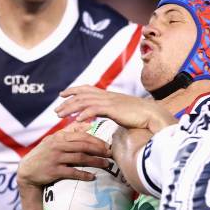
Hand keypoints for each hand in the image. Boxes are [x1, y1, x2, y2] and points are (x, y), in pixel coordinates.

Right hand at [17, 122, 110, 186]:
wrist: (27, 170)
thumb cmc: (45, 153)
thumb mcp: (54, 140)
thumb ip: (71, 131)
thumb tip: (88, 124)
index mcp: (59, 137)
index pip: (82, 136)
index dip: (96, 140)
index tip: (108, 145)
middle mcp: (57, 146)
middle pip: (83, 146)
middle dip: (99, 150)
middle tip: (110, 154)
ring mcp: (55, 158)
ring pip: (80, 158)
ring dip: (95, 162)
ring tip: (106, 164)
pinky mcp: (54, 171)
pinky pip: (72, 172)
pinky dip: (83, 175)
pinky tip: (92, 177)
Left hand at [56, 86, 175, 132]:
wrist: (153, 115)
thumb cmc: (142, 116)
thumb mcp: (125, 112)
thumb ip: (116, 112)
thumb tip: (114, 116)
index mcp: (110, 95)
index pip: (87, 89)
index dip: (74, 90)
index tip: (63, 94)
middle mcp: (108, 96)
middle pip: (82, 95)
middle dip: (67, 102)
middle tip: (56, 110)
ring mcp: (110, 102)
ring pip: (84, 102)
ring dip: (70, 108)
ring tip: (60, 116)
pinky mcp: (113, 109)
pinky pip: (94, 110)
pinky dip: (84, 114)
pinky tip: (77, 120)